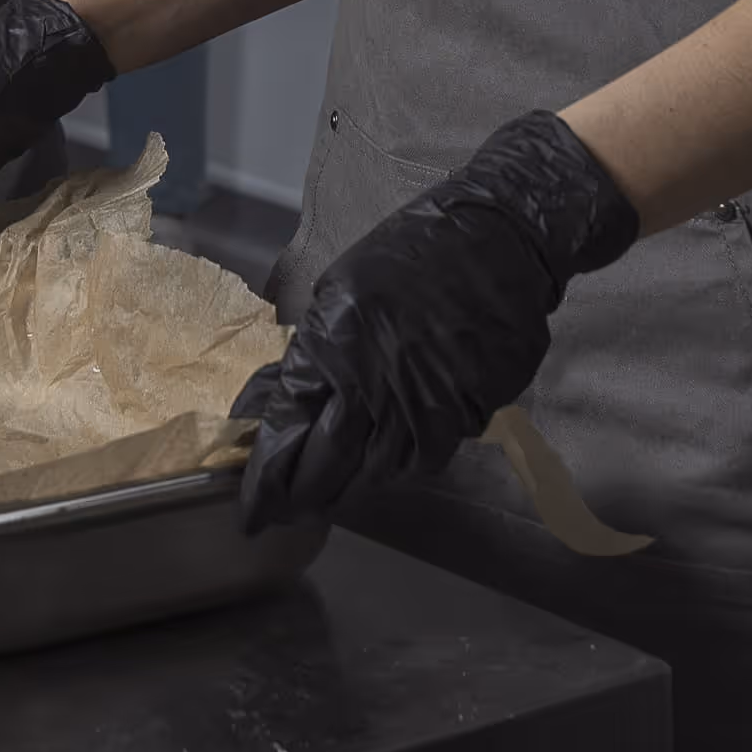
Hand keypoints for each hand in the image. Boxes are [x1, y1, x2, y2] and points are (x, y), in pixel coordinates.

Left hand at [231, 113, 638, 532]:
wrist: (498, 237)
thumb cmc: (413, 253)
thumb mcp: (340, 288)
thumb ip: (313, 352)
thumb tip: (278, 406)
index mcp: (334, 344)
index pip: (287, 429)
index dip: (267, 477)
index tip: (253, 508)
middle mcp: (376, 382)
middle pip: (330, 465)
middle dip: (303, 497)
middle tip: (288, 514)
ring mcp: (426, 402)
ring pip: (380, 473)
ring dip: (351, 489)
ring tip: (332, 497)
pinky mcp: (468, 412)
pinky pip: (428, 457)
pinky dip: (403, 469)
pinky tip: (389, 466)